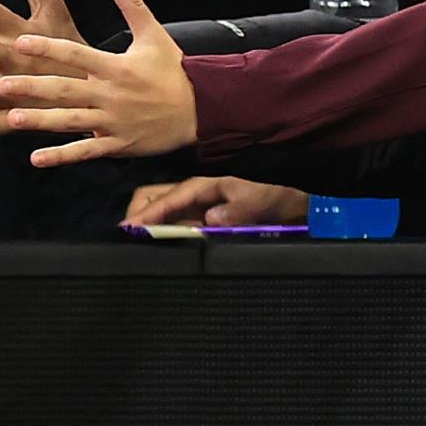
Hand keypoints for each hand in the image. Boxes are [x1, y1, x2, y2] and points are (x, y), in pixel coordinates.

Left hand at [0, 0, 196, 165]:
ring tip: (11, 118)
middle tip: (3, 85)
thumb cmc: (174, 70)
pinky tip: (36, 158)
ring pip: (71, 122)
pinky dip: (62, 156)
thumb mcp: (155, 35)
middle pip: (66, 90)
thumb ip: (132, 5)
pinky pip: (86, 151)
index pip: (75, 54)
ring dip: (41, 121)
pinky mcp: (118, 144)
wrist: (204, 108)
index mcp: (115, 66)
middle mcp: (111, 94)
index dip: (47, 48)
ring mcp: (113, 122)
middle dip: (33, 88)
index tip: (21, 42)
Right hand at [124, 175, 307, 227]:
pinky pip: (178, 221)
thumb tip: (208, 221)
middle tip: (129, 236)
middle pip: (154, 196)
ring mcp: (200, 204)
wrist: (296, 193)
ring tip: (138, 239)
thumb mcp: (260, 199)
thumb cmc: (276, 192)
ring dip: (150, 222)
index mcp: (205, 185)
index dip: (147, 213)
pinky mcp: (206, 216)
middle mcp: (197, 193)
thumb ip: (237, 211)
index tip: (129, 228)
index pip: (168, 199)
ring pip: (163, 209)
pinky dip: (164, 229)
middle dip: (138, 212)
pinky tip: (161, 240)